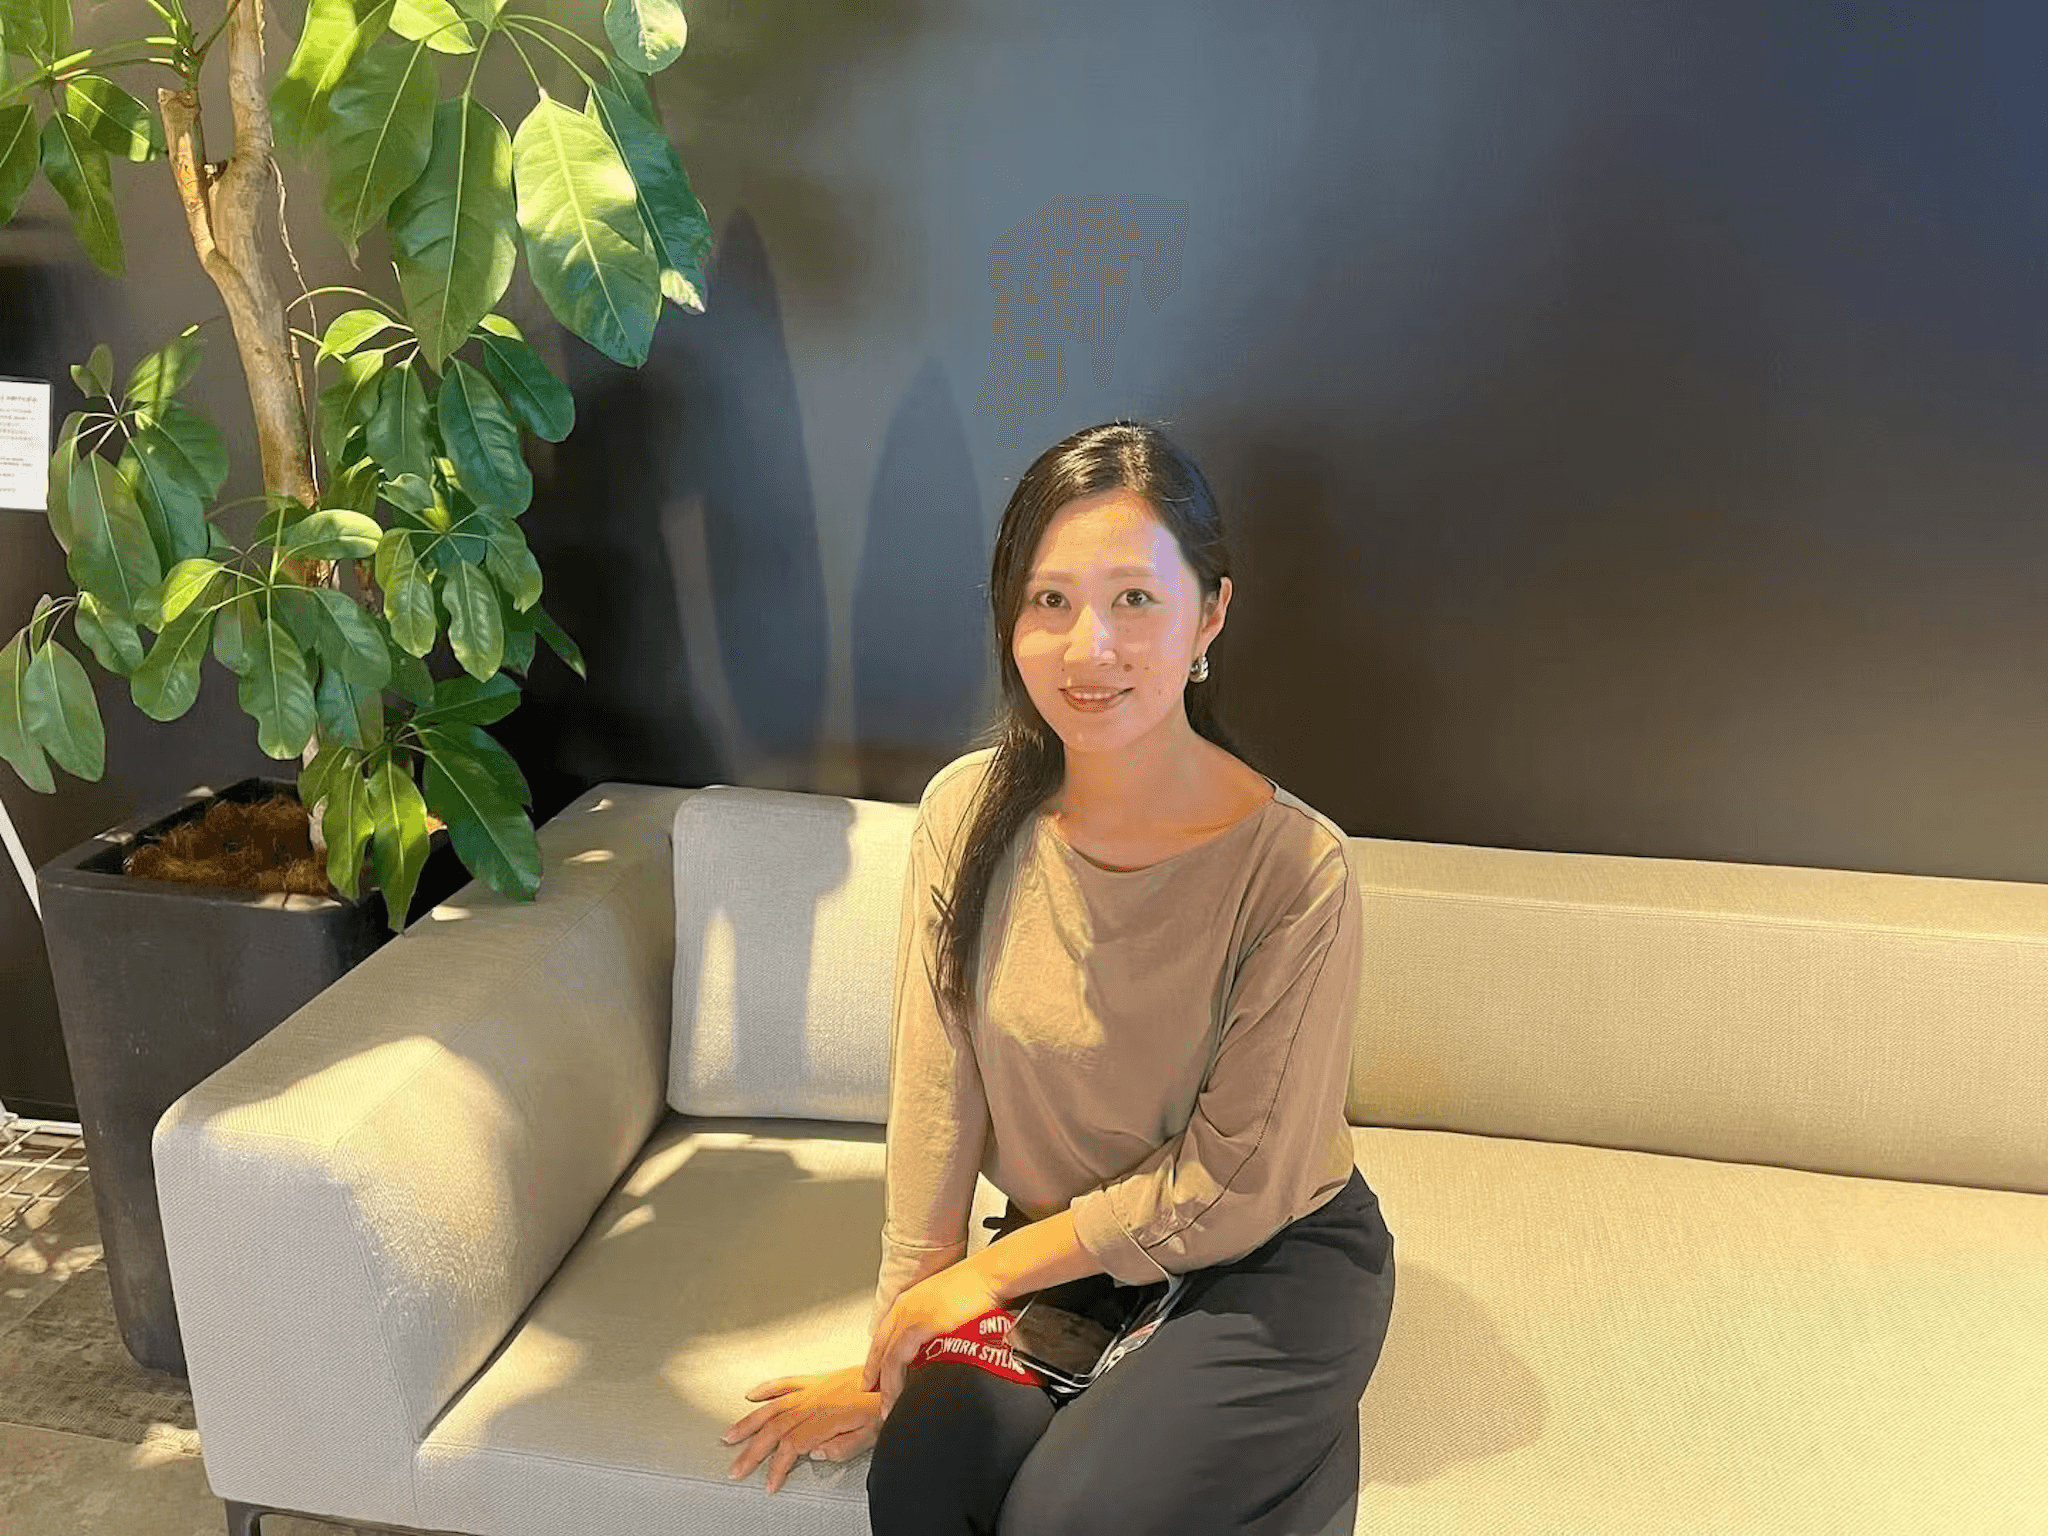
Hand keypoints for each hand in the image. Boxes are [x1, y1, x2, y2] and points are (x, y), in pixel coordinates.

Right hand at [722, 1365, 881, 1493]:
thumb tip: (816, 1454)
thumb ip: (842, 1448)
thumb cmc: (883, 1407)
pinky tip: (751, 1396)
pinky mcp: (815, 1380)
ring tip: (729, 1436)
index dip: (777, 1467)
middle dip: (752, 1451)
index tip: (769, 1483)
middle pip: (775, 1428)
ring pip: (772, 1406)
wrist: (893, 1376)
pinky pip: (785, 1382)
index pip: (792, 1446)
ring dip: (749, 1422)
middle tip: (736, 1468)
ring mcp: (812, 1389)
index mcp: (826, 1417)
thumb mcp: (871, 1435)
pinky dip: (766, 1389)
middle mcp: (814, 1401)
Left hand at [862, 1259, 1006, 1415]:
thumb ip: (938, 1322)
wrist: (991, 1275)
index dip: (877, 1356)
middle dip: (874, 1372)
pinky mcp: (919, 1325)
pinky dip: (894, 1380)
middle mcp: (905, 1307)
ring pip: (886, 1356)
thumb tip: (940, 1343)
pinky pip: (897, 1358)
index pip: (885, 1333)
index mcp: (910, 1300)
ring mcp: (910, 1315)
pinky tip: (895, 1396)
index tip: (875, 1375)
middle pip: (880, 1345)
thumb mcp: (950, 1303)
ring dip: (885, 1384)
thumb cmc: (979, 1286)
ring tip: (886, 1406)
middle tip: (872, 1394)